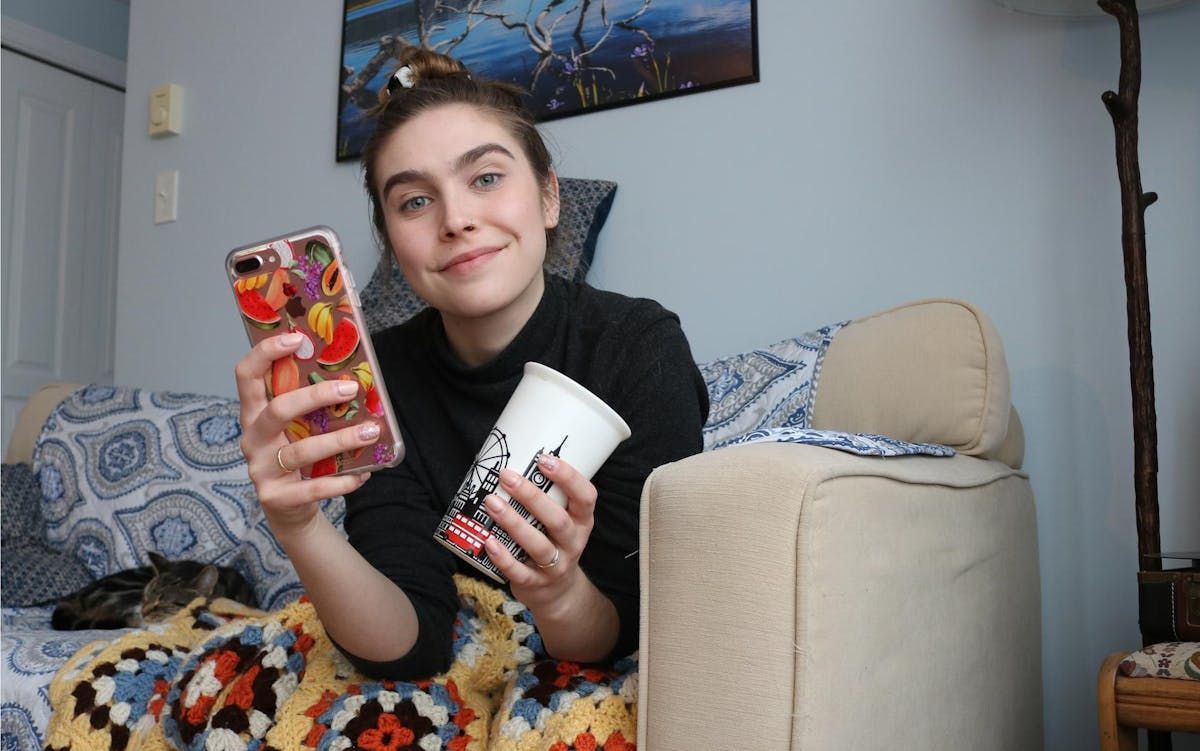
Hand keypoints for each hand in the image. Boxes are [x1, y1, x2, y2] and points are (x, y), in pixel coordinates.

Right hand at [234, 333, 377, 535]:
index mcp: (254, 414)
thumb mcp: (299, 427)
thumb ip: (312, 406)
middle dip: (315, 396)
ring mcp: (260, 469)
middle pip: (277, 410)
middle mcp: (252, 439)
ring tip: (370, 431)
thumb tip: (355, 376)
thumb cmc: (299, 456)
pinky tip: (363, 474)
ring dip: (341, 440)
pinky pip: (313, 487)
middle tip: (350, 389)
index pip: (246, 376)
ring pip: (302, 451)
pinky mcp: (275, 497)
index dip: (265, 353)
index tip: (296, 338)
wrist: (290, 509)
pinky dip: (342, 481)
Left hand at [481, 454, 596, 610]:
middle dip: (532, 497)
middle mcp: (573, 543)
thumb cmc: (554, 542)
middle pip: (557, 520)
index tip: (544, 459)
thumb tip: (515, 459)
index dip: (568, 477)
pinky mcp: (536, 583)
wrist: (558, 592)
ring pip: (538, 545)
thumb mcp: (563, 520)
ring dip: (514, 523)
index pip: (586, 497)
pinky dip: (503, 557)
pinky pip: (519, 571)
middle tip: (507, 476)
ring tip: (491, 503)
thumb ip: (547, 496)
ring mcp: (556, 566)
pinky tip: (488, 541)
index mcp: (582, 522)